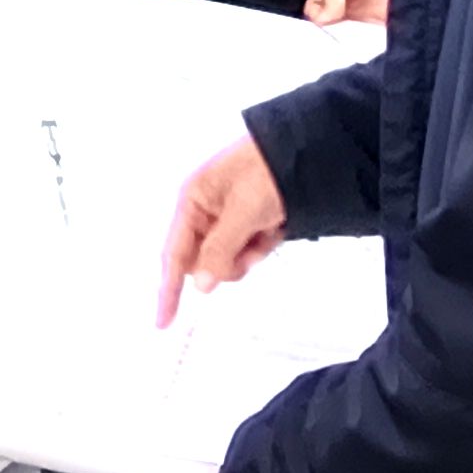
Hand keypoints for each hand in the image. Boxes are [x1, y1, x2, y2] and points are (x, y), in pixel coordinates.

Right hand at [159, 137, 286, 327]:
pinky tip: (276, 226)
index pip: (174, 254)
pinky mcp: (250, 221)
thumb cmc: (266, 172)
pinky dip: (263, 244)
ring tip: (269, 229)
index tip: (164, 323)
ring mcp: (229, 217)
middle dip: (227, 263)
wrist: (308, 149)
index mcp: (193, 200)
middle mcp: (205, 210)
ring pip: (229, 259)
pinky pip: (249, 250)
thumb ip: (219, 250)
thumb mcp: (242, 211)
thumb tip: (199, 286)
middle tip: (251, 247)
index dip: (168, 289)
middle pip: (204, 261)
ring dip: (249, 253)